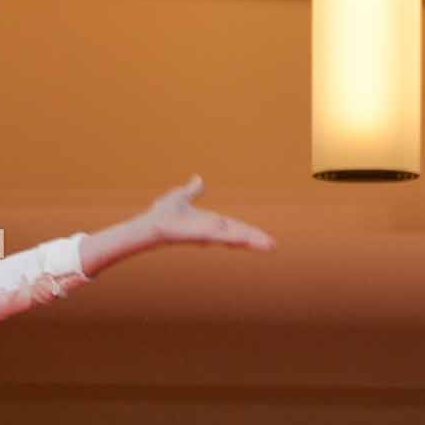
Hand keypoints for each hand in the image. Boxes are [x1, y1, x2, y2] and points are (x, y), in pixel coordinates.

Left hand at [145, 176, 274, 253]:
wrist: (151, 224)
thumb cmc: (163, 214)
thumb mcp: (182, 197)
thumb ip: (193, 190)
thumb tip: (199, 179)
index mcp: (211, 222)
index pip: (235, 227)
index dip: (250, 232)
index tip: (265, 239)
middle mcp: (212, 230)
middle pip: (239, 234)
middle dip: (256, 239)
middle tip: (273, 246)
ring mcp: (208, 234)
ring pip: (234, 237)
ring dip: (251, 240)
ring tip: (270, 245)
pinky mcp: (202, 235)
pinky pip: (221, 236)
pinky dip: (234, 238)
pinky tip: (246, 240)